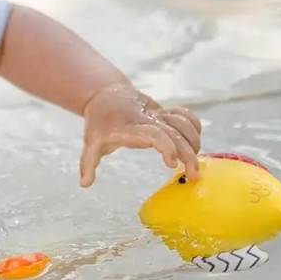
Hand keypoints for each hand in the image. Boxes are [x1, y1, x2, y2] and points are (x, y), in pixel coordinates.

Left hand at [79, 84, 201, 186]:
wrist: (105, 95)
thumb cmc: (99, 123)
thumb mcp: (90, 142)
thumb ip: (88, 164)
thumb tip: (84, 184)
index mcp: (128, 128)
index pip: (153, 134)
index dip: (166, 147)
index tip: (172, 164)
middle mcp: (146, 119)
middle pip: (174, 132)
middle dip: (188, 153)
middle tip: (194, 175)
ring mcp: (156, 113)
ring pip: (183, 121)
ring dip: (195, 140)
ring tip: (195, 163)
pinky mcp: (163, 111)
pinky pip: (184, 114)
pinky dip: (194, 125)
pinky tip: (195, 143)